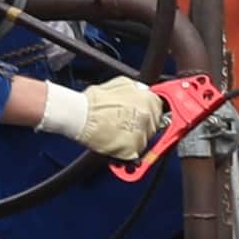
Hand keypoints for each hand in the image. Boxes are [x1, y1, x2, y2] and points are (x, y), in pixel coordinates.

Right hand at [48, 73, 169, 166]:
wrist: (80, 114)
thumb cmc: (94, 100)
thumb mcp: (122, 84)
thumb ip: (137, 90)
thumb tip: (142, 93)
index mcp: (148, 100)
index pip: (159, 109)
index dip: (150, 114)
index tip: (143, 117)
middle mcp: (149, 117)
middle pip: (154, 127)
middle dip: (143, 127)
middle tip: (126, 126)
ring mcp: (142, 134)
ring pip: (145, 141)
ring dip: (135, 140)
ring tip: (117, 134)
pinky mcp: (133, 149)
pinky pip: (136, 154)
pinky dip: (127, 152)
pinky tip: (116, 144)